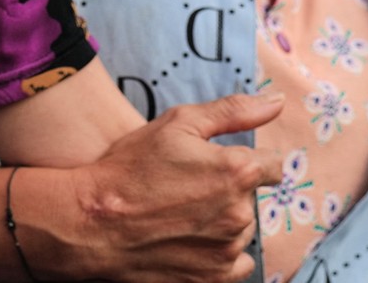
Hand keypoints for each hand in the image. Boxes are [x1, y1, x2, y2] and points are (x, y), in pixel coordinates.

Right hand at [12, 92, 284, 282]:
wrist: (91, 220)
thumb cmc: (131, 167)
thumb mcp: (177, 124)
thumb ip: (233, 112)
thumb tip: (277, 102)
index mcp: (237, 172)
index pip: (274, 166)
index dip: (246, 161)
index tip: (217, 164)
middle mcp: (240, 214)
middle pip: (251, 198)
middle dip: (228, 191)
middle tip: (185, 188)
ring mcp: (227, 251)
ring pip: (241, 230)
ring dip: (222, 221)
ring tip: (180, 213)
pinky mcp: (214, 278)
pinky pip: (235, 263)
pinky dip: (217, 252)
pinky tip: (187, 239)